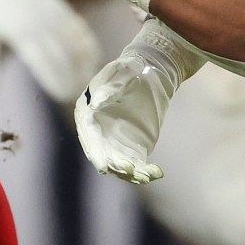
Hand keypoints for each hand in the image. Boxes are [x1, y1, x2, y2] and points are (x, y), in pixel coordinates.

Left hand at [0, 0, 101, 101]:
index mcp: (21, 33)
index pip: (44, 61)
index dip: (55, 79)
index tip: (62, 97)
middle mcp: (43, 25)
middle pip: (65, 57)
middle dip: (72, 79)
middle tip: (75, 100)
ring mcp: (56, 16)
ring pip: (78, 44)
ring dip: (85, 65)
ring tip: (87, 85)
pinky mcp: (63, 10)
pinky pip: (82, 30)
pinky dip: (90, 46)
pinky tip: (93, 60)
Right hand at [72, 26, 195, 183]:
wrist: (147, 72)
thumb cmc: (128, 69)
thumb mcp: (118, 72)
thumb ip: (107, 88)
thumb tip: (96, 102)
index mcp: (87, 115)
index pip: (90, 138)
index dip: (96, 153)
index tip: (104, 166)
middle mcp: (98, 133)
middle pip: (105, 155)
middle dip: (116, 165)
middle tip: (128, 170)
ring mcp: (115, 143)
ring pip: (121, 164)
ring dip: (132, 172)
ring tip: (146, 175)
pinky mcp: (132, 148)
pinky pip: (137, 164)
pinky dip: (146, 170)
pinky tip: (157, 173)